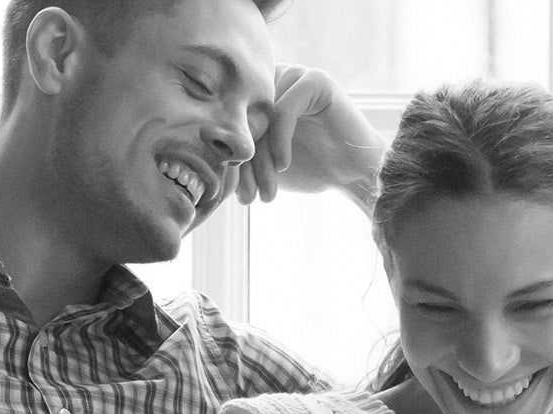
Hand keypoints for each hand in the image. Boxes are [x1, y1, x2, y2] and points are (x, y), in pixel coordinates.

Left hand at [238, 64, 382, 204]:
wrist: (355, 174)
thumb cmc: (312, 169)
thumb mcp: (263, 165)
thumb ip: (237, 157)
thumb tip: (197, 165)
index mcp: (258, 94)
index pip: (230, 124)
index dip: (229, 160)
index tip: (234, 194)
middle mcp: (274, 79)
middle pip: (243, 119)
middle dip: (243, 164)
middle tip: (247, 197)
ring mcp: (294, 76)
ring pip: (261, 115)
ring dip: (260, 158)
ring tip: (267, 190)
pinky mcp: (315, 81)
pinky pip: (284, 109)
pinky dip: (279, 141)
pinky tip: (283, 166)